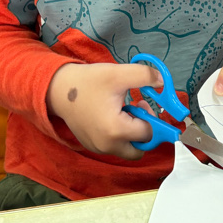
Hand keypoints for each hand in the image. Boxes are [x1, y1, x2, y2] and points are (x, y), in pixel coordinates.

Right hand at [46, 62, 162, 158]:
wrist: (59, 90)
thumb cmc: (89, 82)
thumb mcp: (119, 73)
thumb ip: (145, 76)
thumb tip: (163, 82)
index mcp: (116, 130)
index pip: (149, 133)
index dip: (150, 116)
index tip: (141, 102)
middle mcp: (108, 146)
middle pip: (140, 149)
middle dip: (143, 130)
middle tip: (134, 110)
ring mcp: (98, 149)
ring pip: (128, 149)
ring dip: (131, 133)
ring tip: (121, 111)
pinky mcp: (92, 147)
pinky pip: (114, 147)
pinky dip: (118, 135)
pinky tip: (110, 116)